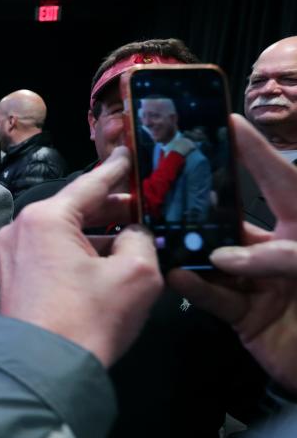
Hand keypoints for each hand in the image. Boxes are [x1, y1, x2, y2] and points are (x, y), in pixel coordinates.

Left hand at [0, 147, 162, 366]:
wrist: (44, 370)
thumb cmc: (89, 319)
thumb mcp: (135, 274)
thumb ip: (140, 240)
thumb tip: (133, 232)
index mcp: (45, 217)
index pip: (90, 184)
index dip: (116, 170)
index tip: (129, 155)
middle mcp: (20, 228)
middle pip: (74, 208)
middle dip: (110, 207)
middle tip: (143, 205)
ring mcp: (11, 253)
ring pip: (62, 232)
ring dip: (96, 233)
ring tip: (132, 237)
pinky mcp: (12, 277)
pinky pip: (50, 252)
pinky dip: (77, 251)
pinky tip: (105, 261)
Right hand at [169, 114, 296, 393]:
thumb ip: (276, 257)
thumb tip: (225, 256)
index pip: (278, 179)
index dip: (253, 150)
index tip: (226, 122)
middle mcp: (278, 249)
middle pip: (234, 218)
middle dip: (201, 202)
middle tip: (166, 183)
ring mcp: (260, 282)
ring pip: (215, 257)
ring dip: (189, 249)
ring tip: (159, 233)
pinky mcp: (246, 315)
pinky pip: (215, 297)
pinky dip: (196, 288)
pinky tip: (177, 277)